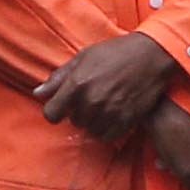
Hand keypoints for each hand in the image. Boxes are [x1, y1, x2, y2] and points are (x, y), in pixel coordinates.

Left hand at [38, 30, 182, 145]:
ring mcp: (109, 113)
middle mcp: (91, 101)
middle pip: (73, 121)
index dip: (55, 110)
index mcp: (77, 84)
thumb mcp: (83, 58)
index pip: (51, 114)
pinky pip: (106, 136)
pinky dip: (107, 129)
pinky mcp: (126, 121)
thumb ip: (59, 77)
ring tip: (103, 105)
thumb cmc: (115, 53)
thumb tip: (38, 93)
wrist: (151, 56)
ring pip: (89, 130)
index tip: (63, 106)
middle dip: (78, 111)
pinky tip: (112, 115)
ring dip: (93, 121)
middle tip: (92, 97)